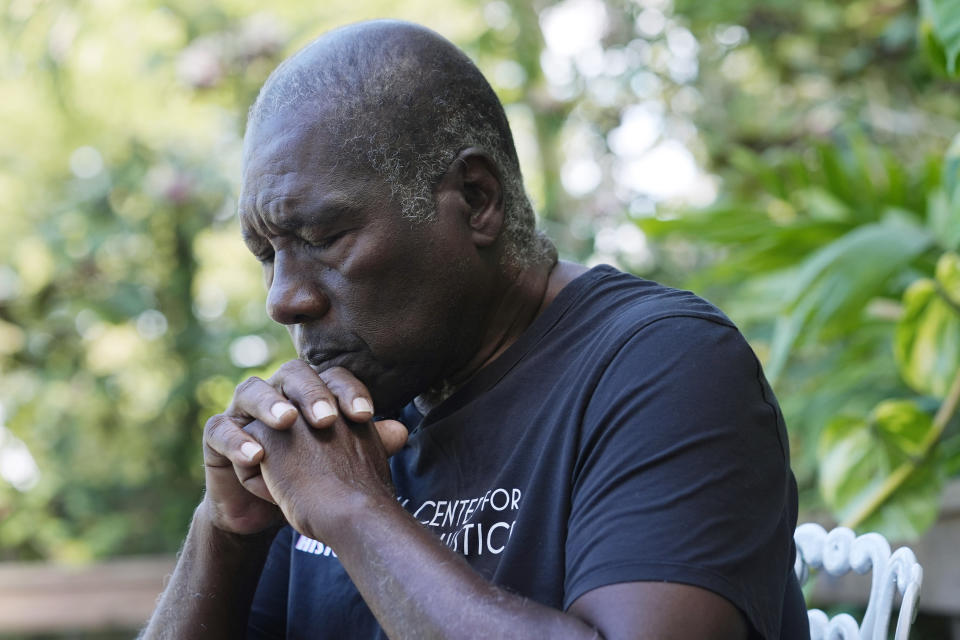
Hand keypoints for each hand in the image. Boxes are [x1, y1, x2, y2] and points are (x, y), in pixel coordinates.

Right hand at [201, 359, 407, 534]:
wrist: (265, 510)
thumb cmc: (308, 478)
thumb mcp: (338, 463)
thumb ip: (368, 445)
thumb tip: (401, 431)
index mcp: (309, 393)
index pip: (331, 378)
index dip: (349, 391)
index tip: (366, 416)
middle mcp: (277, 392)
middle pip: (292, 374)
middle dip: (311, 392)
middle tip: (326, 418)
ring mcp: (243, 411)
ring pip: (251, 390)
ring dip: (270, 404)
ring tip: (286, 422)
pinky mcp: (216, 436)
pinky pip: (220, 430)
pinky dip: (237, 440)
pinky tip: (256, 455)